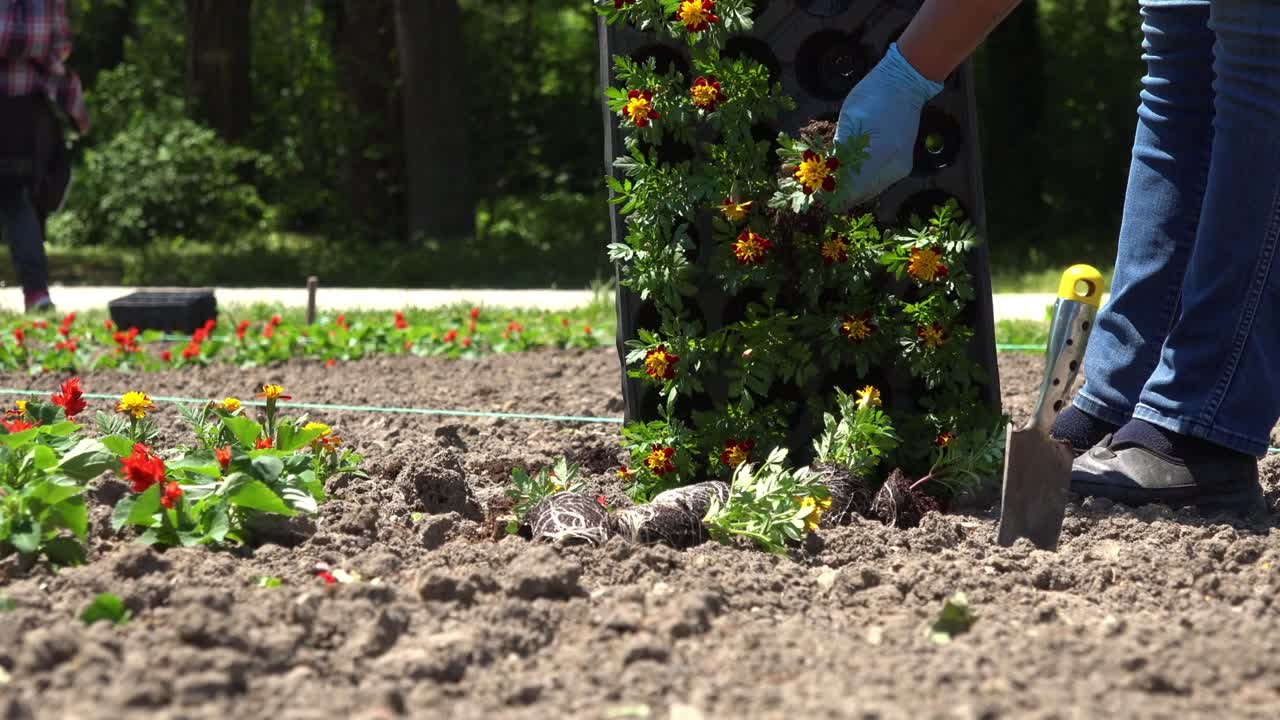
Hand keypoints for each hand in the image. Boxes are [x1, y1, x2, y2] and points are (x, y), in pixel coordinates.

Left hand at [833, 43, 943, 208]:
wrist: (905, 83)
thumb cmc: (873, 95)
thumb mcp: (848, 120)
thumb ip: (839, 152)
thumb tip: (824, 176)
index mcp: (879, 155)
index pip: (849, 190)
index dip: (829, 196)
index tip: (812, 194)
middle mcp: (893, 168)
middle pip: (859, 195)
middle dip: (836, 194)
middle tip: (817, 188)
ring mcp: (900, 169)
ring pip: (868, 191)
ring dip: (848, 189)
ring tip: (828, 181)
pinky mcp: (903, 166)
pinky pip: (878, 183)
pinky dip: (861, 182)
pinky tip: (847, 174)